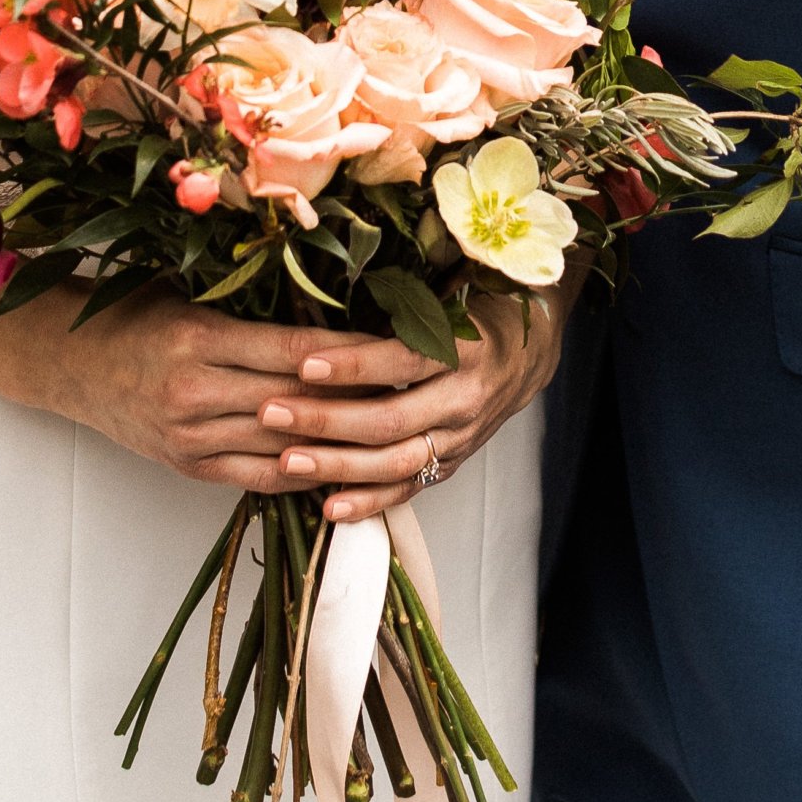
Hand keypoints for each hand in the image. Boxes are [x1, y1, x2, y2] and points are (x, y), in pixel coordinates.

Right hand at [0, 292, 448, 490]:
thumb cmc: (136, 312)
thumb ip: (252, 302)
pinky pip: (260, 478)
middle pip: (299, 403)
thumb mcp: (189, 291)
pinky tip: (346, 466)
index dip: (355, 351)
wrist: (68, 362)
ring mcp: (192, 438)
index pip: (296, 349)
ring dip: (341, 442)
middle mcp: (196, 394)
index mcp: (200, 338)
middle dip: (361, 397)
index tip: (403, 341)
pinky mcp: (189, 467)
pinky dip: (305, 474)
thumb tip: (331, 293)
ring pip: (287, 446)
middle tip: (419, 387)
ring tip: (397, 429)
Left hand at [260, 284, 575, 519]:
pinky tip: (328, 507)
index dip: (354, 364)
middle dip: (326, 419)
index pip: (404, 360)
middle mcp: (466, 399)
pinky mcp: (452, 465)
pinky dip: (369, 502)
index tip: (304, 362)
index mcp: (467, 348)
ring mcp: (459, 439)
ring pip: (395, 462)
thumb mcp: (450, 295)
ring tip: (286, 459)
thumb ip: (402, 303)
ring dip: (337, 465)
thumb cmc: (476, 313)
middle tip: (272, 411)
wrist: (528, 355)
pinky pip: (408, 490)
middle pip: (391, 420)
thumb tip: (324, 295)